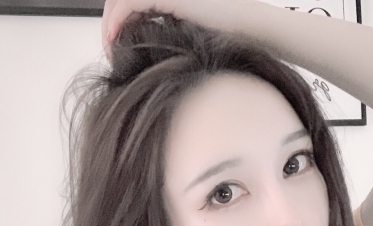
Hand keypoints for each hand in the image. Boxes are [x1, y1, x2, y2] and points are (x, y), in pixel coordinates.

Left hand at [101, 0, 245, 60]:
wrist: (251, 26)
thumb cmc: (229, 38)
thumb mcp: (192, 40)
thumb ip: (172, 42)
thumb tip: (154, 62)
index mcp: (170, 0)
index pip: (133, 8)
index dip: (119, 26)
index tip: (117, 52)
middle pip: (123, 3)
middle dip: (110, 26)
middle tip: (110, 52)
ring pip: (121, 1)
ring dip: (110, 24)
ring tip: (111, 49)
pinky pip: (130, 3)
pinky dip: (118, 20)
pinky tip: (115, 39)